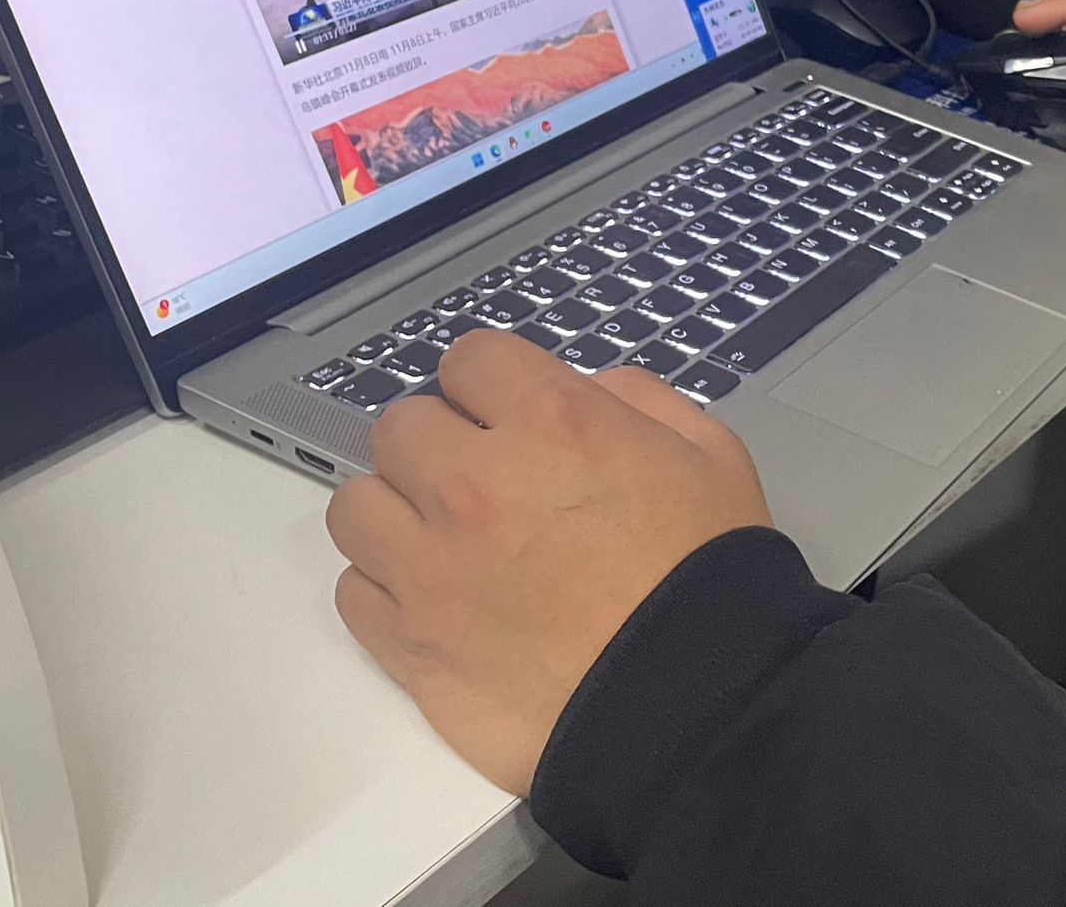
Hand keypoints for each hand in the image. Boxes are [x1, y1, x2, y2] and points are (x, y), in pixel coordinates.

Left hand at [325, 330, 772, 794]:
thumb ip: (642, 401)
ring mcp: (428, 565)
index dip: (492, 383)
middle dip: (441, 442)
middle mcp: (473, 482)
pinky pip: (354, 590)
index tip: (509, 412)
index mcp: (553, 422)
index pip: (469, 358)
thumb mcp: (711, 455)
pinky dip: (387, 586)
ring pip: (357, 504)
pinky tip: (439, 599)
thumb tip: (588, 392)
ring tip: (445, 541)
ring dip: (397, 511)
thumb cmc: (709, 578)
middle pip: (400, 426)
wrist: (692, 707)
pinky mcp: (407, 642)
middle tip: (484, 479)